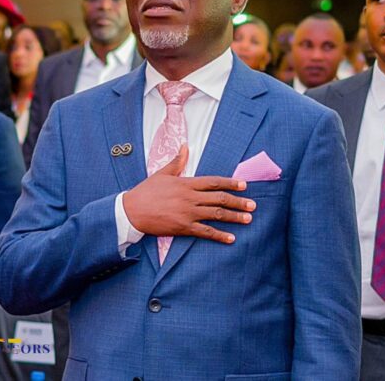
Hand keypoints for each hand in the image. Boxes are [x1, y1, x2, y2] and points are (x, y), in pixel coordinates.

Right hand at [122, 145, 254, 242]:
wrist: (131, 211)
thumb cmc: (145, 191)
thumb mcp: (161, 173)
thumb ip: (177, 161)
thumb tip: (185, 146)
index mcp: (186, 183)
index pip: (213, 182)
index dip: (230, 183)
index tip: (244, 185)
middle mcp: (189, 198)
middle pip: (219, 199)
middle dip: (238, 202)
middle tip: (252, 205)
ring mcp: (187, 213)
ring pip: (216, 214)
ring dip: (234, 217)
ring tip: (248, 219)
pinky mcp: (183, 227)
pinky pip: (205, 232)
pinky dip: (219, 235)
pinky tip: (231, 238)